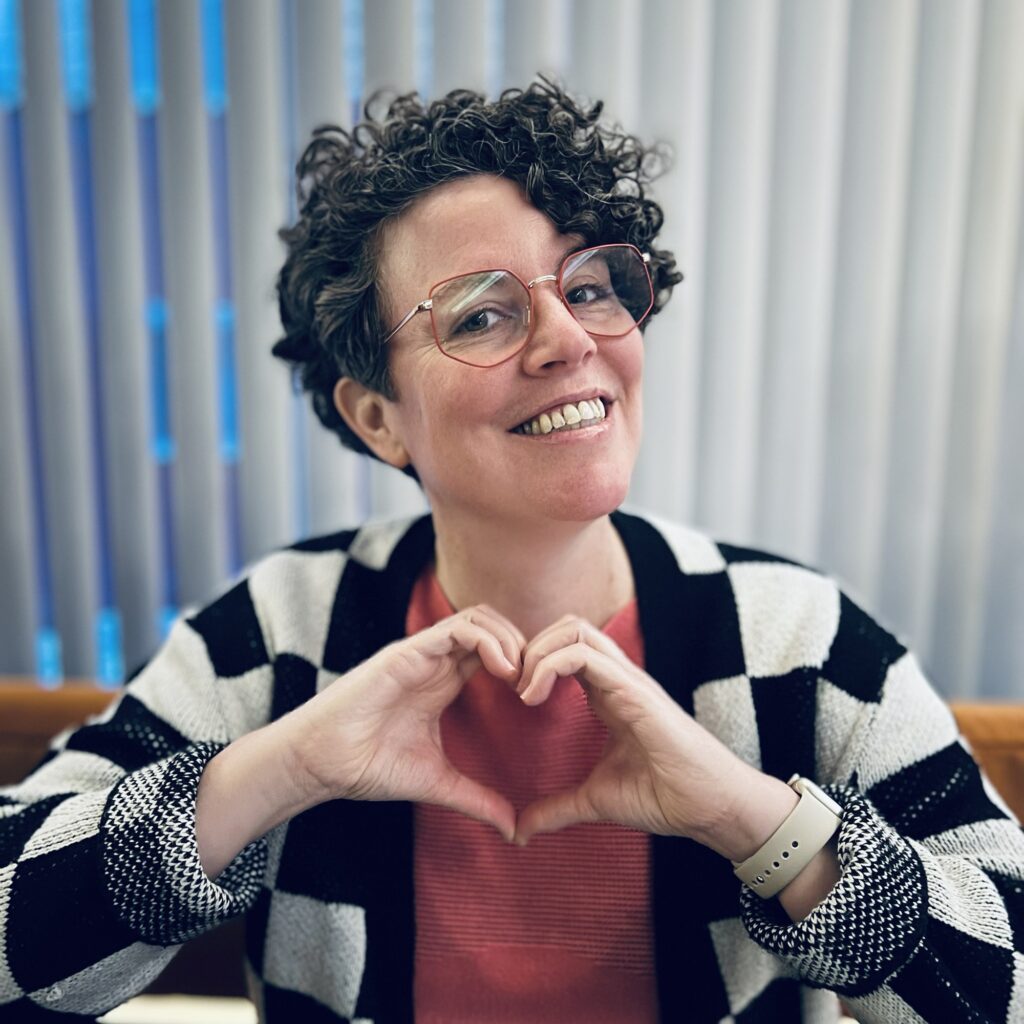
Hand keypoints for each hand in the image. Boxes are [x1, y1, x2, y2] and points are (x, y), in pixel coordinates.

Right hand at [280, 605, 525, 840]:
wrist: (322, 764)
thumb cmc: (369, 766)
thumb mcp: (437, 783)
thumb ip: (477, 799)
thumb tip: (514, 830)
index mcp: (444, 681)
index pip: (493, 650)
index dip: (524, 663)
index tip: (540, 696)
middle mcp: (435, 660)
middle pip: (492, 626)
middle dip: (523, 645)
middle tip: (538, 681)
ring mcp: (422, 653)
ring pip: (478, 618)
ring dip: (509, 639)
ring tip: (521, 675)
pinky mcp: (407, 653)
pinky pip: (456, 629)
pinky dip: (488, 641)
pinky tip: (504, 671)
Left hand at [514, 615, 782, 854]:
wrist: (709, 807)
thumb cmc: (664, 796)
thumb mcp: (596, 801)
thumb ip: (558, 808)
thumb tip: (521, 831)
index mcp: (608, 695)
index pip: (567, 650)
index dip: (533, 661)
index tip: (511, 696)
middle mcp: (617, 679)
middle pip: (569, 627)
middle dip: (531, 646)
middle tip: (510, 685)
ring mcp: (627, 680)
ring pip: (576, 630)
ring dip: (538, 651)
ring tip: (521, 690)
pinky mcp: (634, 691)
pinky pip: (585, 656)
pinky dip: (549, 665)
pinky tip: (532, 698)